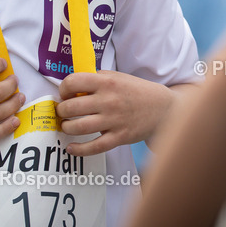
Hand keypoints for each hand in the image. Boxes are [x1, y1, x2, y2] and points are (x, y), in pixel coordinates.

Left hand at [57, 71, 177, 156]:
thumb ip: (95, 79)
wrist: (163, 108)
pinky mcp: (119, 137)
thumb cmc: (136, 91)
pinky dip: (79, 149)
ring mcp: (114, 120)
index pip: (73, 82)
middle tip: (63, 111)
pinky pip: (94, 147)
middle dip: (62, 110)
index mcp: (106, 82)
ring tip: (67, 126)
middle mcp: (108, 100)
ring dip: (66, 127)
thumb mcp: (117, 77)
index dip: (63, 88)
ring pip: (78, 128)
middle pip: (71, 107)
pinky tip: (71, 148)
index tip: (64, 93)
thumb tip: (72, 86)